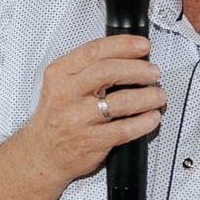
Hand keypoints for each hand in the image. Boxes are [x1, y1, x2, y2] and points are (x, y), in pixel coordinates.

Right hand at [20, 36, 165, 186]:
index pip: (94, 51)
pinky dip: (144, 122)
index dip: (123, 45)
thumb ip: (86, 69)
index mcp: (59, 74)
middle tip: (153, 72)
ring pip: (121, 101)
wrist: (42, 154)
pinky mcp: (91, 141)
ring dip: (147, 97)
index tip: (142, 47)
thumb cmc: (55, 118)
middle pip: (109, 72)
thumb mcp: (60, 85)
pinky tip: (151, 118)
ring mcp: (77, 119)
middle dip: (139, 70)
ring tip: (157, 96)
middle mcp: (66, 94)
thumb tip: (126, 57)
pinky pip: (125, 129)